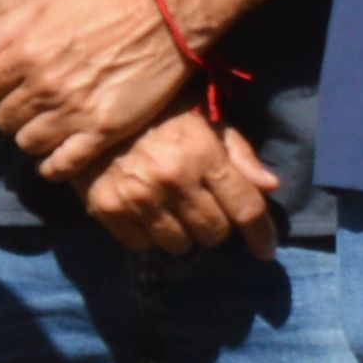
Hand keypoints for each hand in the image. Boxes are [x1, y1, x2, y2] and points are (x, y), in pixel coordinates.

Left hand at [0, 0, 197, 182]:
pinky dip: (52, 167)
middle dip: (11, 113)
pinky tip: (55, 158)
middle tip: (31, 105)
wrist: (166, 16)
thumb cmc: (106, 2)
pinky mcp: (103, 130)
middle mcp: (45, 86)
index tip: (10, 87)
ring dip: (31, 137)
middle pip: (2, 120)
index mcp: (26, 53)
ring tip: (47, 126)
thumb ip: (2, 31)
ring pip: (27, 143)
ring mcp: (74, 111)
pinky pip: (62, 164)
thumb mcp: (47, 2)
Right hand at [85, 111, 280, 256]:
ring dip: (183, 233)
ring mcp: (138, 197)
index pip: (245, 208)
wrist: (93, 111)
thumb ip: (239, 153)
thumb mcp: (207, 120)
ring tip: (174, 209)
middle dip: (217, 226)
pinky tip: (145, 210)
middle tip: (205, 208)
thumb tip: (270, 186)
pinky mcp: (107, 209)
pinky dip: (148, 234)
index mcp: (204, 153)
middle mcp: (173, 179)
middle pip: (214, 233)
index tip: (266, 251)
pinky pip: (142, 245)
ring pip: (179, 245)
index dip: (261, 234)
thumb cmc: (161, 112)